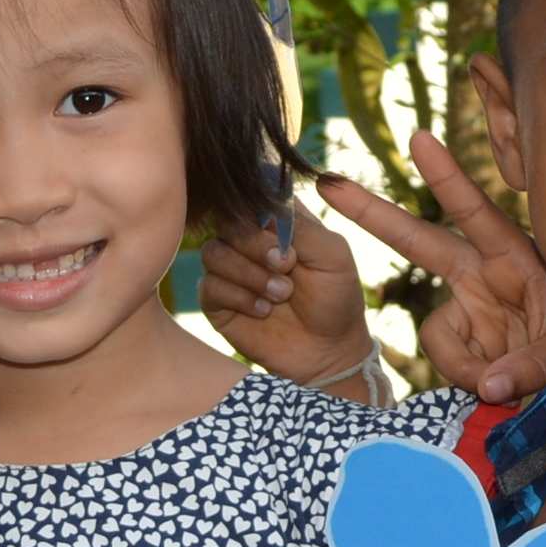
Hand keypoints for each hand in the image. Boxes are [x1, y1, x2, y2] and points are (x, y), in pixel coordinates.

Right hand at [193, 207, 378, 390]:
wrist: (328, 351)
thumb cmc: (336, 298)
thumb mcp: (332, 253)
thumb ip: (299, 226)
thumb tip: (262, 205)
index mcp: (276, 221)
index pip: (251, 196)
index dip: (261, 211)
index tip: (284, 236)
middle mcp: (248, 240)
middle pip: (226, 221)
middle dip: (255, 244)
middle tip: (287, 266)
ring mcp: (230, 269)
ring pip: (213, 252)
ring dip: (250, 274)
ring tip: (281, 295)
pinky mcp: (217, 301)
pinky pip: (209, 286)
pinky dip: (239, 297)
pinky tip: (263, 311)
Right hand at [317, 139, 545, 405]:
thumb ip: (531, 365)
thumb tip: (488, 388)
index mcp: (511, 256)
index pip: (473, 211)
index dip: (446, 177)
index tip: (420, 139)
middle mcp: (481, 274)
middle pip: (416, 240)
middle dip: (373, 213)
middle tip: (330, 184)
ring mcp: (467, 308)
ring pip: (438, 336)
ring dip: (467, 366)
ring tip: (509, 384)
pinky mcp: (459, 340)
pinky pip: (448, 361)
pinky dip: (469, 378)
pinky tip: (499, 385)